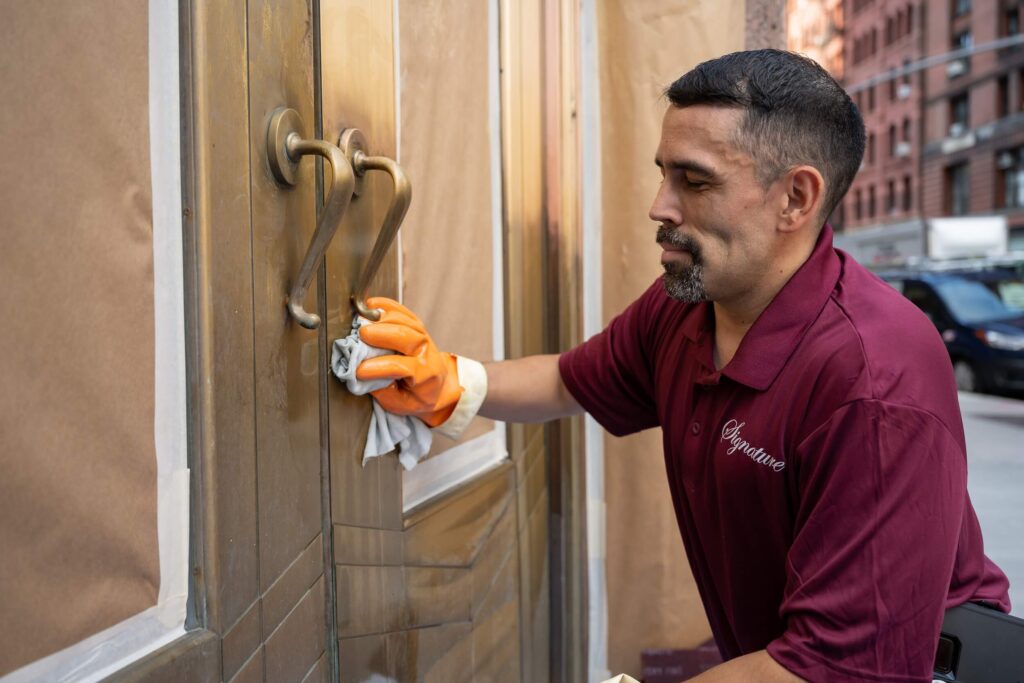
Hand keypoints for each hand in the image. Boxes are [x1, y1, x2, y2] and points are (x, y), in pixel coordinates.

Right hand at [356, 297, 461, 426]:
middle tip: (361, 335)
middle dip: (383, 334)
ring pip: (405, 320)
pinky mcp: (416, 325)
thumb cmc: (416, 396)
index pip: (404, 367)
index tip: (359, 370)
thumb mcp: (400, 404)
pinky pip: (402, 311)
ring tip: (362, 322)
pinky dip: (386, 306)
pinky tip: (370, 306)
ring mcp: (423, 335)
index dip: (380, 367)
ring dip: (382, 319)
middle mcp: (427, 351)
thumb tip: (360, 377)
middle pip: (407, 336)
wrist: (438, 386)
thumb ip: (382, 390)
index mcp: (427, 375)